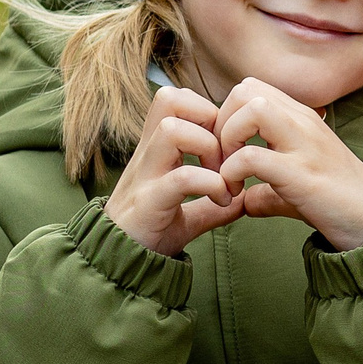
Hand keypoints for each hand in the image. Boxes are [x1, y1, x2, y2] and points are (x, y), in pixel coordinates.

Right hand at [105, 86, 245, 256]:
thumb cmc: (150, 231)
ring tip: (224, 177)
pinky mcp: (148, 202)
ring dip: (209, 148)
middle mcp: (147, 155)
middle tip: (227, 154)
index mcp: (156, 150)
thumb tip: (245, 199)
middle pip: (170, 99)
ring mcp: (144, 176)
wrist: (117, 265)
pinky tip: (223, 201)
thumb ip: (213, 202)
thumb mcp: (187, 212)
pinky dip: (211, 184)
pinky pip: (182, 177)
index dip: (206, 109)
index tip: (226, 142)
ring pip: (173, 130)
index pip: (175, 98)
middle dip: (209, 118)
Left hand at [212, 77, 362, 250]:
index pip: (250, 89)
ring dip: (226, 142)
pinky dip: (230, 175)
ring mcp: (305, 144)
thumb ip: (267, 189)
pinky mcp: (302, 173)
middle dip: (219, 125)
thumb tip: (243, 201)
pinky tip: (235, 195)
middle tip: (220, 162)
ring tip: (227, 174)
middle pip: (244, 91)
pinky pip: (250, 157)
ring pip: (250, 109)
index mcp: (302, 119)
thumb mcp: (297, 186)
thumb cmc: (338, 203)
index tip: (224, 153)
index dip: (225, 117)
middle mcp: (304, 122)